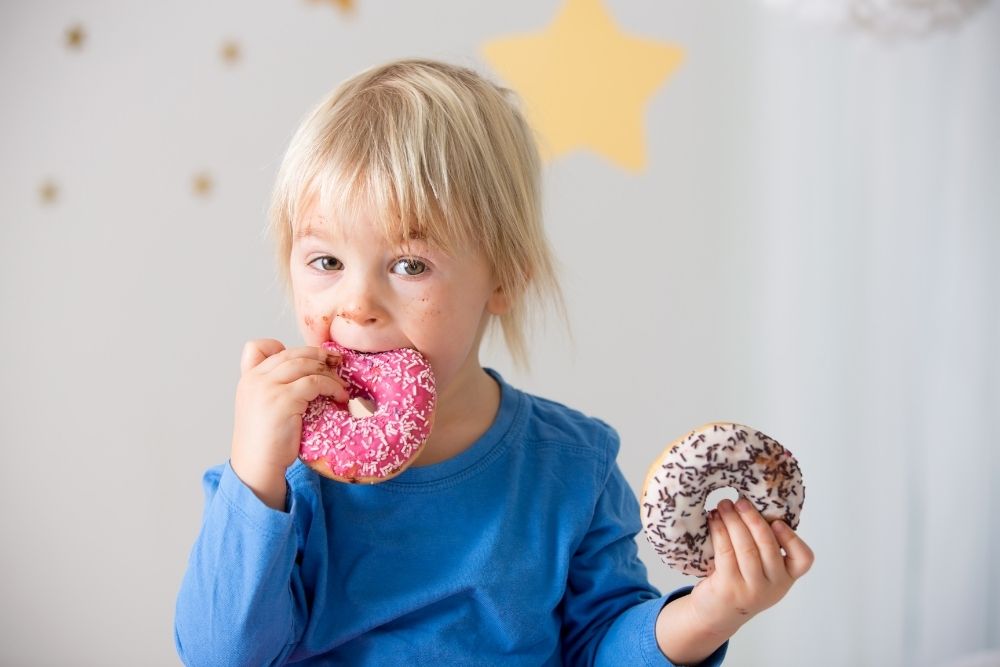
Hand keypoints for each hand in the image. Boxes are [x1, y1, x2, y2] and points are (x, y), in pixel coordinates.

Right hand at [230, 339, 349, 507]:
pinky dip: (332, 387)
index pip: (260, 346)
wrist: (256, 467)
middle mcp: (255, 379)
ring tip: (341, 386)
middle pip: (292, 353)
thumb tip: (305, 375)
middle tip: (337, 364)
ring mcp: (267, 388)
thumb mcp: (262, 408)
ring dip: (329, 373)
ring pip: (306, 364)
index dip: (287, 349)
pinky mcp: (282, 400)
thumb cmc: (265, 443)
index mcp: (248, 379)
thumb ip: (272, 389)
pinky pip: (315, 382)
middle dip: (318, 356)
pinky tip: (340, 397)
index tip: (312, 359)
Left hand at [688, 497, 814, 637]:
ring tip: (723, 506)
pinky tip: (714, 520)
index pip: (803, 559)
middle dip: (753, 518)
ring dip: (733, 521)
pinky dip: (720, 531)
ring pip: (746, 548)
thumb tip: (754, 504)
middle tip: (740, 501)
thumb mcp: (761, 570)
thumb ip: (765, 546)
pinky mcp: (729, 588)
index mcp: (786, 577)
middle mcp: (773, 586)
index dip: (792, 538)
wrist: (717, 615)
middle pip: (768, 546)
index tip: (777, 521)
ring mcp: (752, 589)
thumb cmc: (740, 582)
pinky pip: (726, 552)